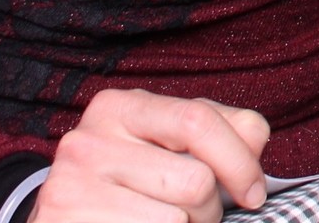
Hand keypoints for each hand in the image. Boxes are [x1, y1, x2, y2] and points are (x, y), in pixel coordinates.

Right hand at [37, 88, 271, 222]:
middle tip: (197, 216)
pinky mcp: (64, 222)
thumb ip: (220, 130)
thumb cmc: (128, 185)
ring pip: (176, 219)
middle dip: (210, 209)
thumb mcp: (167, 144)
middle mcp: (88, 141)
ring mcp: (71, 186)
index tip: (254, 193)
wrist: (63, 221)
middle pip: (194, 180)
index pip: (199, 121)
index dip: (240, 163)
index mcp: (120, 107)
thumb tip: (255, 140)